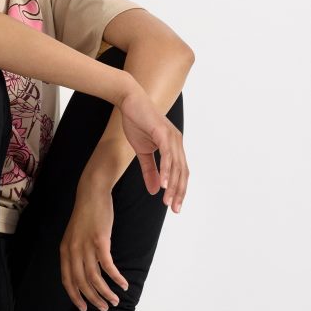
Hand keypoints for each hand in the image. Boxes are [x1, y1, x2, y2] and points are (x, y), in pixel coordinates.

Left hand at [60, 178, 128, 310]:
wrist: (91, 193)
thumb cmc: (86, 214)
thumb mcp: (75, 236)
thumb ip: (77, 253)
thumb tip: (85, 272)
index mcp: (65, 250)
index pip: (67, 280)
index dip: (75, 296)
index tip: (83, 308)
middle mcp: (73, 250)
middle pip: (81, 282)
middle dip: (93, 299)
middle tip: (103, 308)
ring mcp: (86, 246)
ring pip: (95, 277)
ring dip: (105, 292)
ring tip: (114, 300)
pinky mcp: (100, 241)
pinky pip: (108, 266)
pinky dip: (116, 277)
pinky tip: (122, 284)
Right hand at [119, 83, 188, 213]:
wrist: (129, 101)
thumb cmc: (137, 122)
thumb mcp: (142, 151)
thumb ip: (150, 170)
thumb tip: (155, 190)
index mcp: (174, 146)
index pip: (180, 173)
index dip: (179, 190)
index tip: (174, 207)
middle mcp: (177, 142)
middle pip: (182, 172)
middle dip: (179, 192)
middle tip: (174, 209)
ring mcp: (172, 137)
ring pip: (176, 167)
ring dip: (173, 185)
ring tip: (167, 202)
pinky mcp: (163, 132)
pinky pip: (167, 155)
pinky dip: (166, 170)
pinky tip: (164, 184)